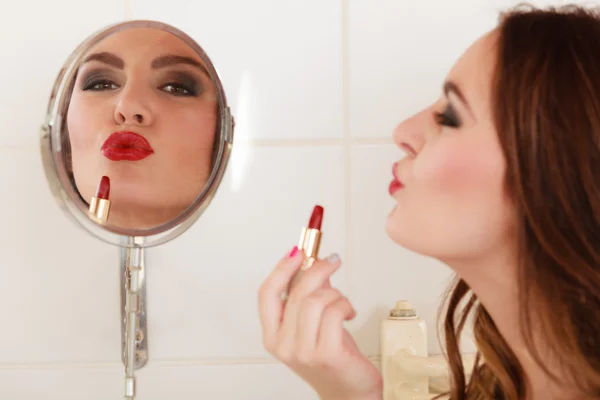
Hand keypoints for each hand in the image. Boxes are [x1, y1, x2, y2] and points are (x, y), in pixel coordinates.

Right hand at [258, 247, 382, 399]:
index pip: (266, 294)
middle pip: (296, 292)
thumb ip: (308, 296)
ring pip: (316, 300)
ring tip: (343, 302)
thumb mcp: (314, 324)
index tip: (297, 251)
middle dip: (317, 269)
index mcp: (273, 336)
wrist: (349, 391)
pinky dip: (346, 305)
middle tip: (332, 260)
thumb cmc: (332, 358)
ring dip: (335, 293)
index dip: (281, 268)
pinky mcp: (326, 354)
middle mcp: (283, 345)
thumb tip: (312, 264)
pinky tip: (349, 313)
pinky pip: (334, 312)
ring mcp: (303, 351)